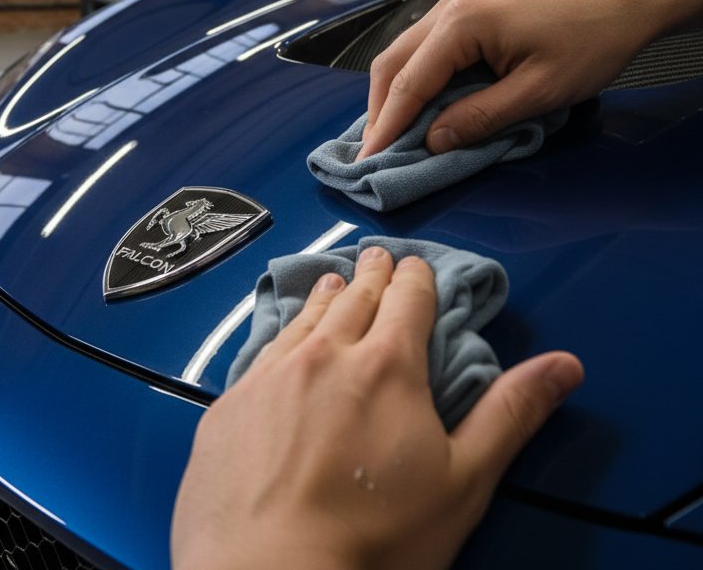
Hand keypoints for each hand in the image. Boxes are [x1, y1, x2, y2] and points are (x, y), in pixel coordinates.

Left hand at [171, 246, 582, 569]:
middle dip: (372, 275)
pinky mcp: (230, 401)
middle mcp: (324, 353)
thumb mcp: (462, 481)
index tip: (416, 265)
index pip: (407, 299)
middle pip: (354, 297)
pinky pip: (262, 350)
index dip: (416, 278)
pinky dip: (282, 333)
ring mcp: (270, 374)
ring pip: (304, 317)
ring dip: (325, 296)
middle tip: (377, 258)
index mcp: (385, 365)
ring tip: (333, 281)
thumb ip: (509, 414)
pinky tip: (283, 338)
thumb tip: (566, 364)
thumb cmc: (378, 538)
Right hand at [358, 0, 658, 157]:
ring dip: (394, 93)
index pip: (409, 83)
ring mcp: (457, 3)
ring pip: (404, 52)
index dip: (386, 126)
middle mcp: (449, 7)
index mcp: (462, 24)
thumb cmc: (592, 41)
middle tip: (375, 152)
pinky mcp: (469, 7)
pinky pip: (425, 45)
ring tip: (392, 132)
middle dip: (379, 110)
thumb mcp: (538, 92)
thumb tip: (433, 141)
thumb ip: (481, 117)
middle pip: (392, 63)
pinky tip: (421, 102)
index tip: (368, 161)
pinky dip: (414, 76)